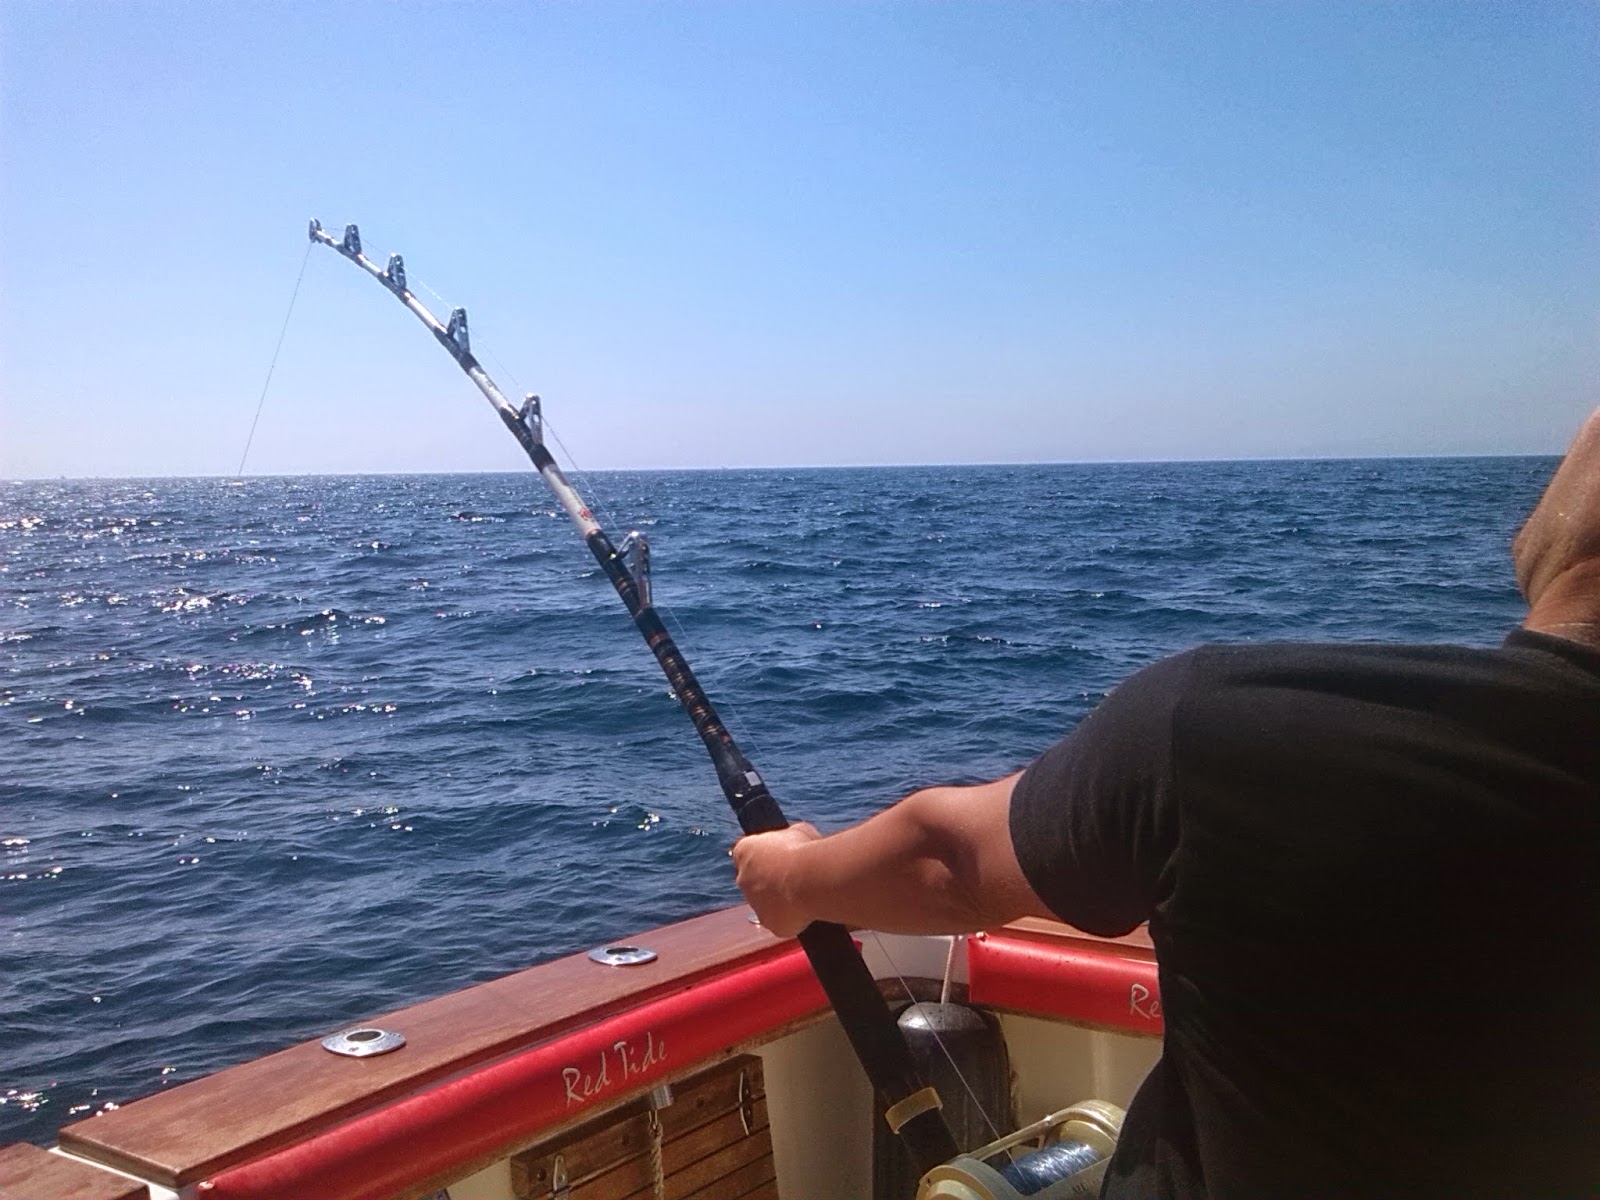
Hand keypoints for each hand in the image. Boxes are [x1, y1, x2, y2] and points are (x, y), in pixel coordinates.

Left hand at [731, 822, 822, 937]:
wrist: (811, 879)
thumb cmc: (804, 851)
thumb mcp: (798, 831)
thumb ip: (788, 838)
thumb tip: (794, 840)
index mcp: (744, 851)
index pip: (748, 854)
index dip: (767, 856)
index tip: (783, 857)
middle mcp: (743, 878)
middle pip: (756, 880)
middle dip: (773, 879)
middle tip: (796, 876)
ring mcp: (755, 904)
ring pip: (767, 903)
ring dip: (782, 900)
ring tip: (806, 892)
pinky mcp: (770, 923)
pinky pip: (780, 921)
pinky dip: (793, 917)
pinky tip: (807, 908)